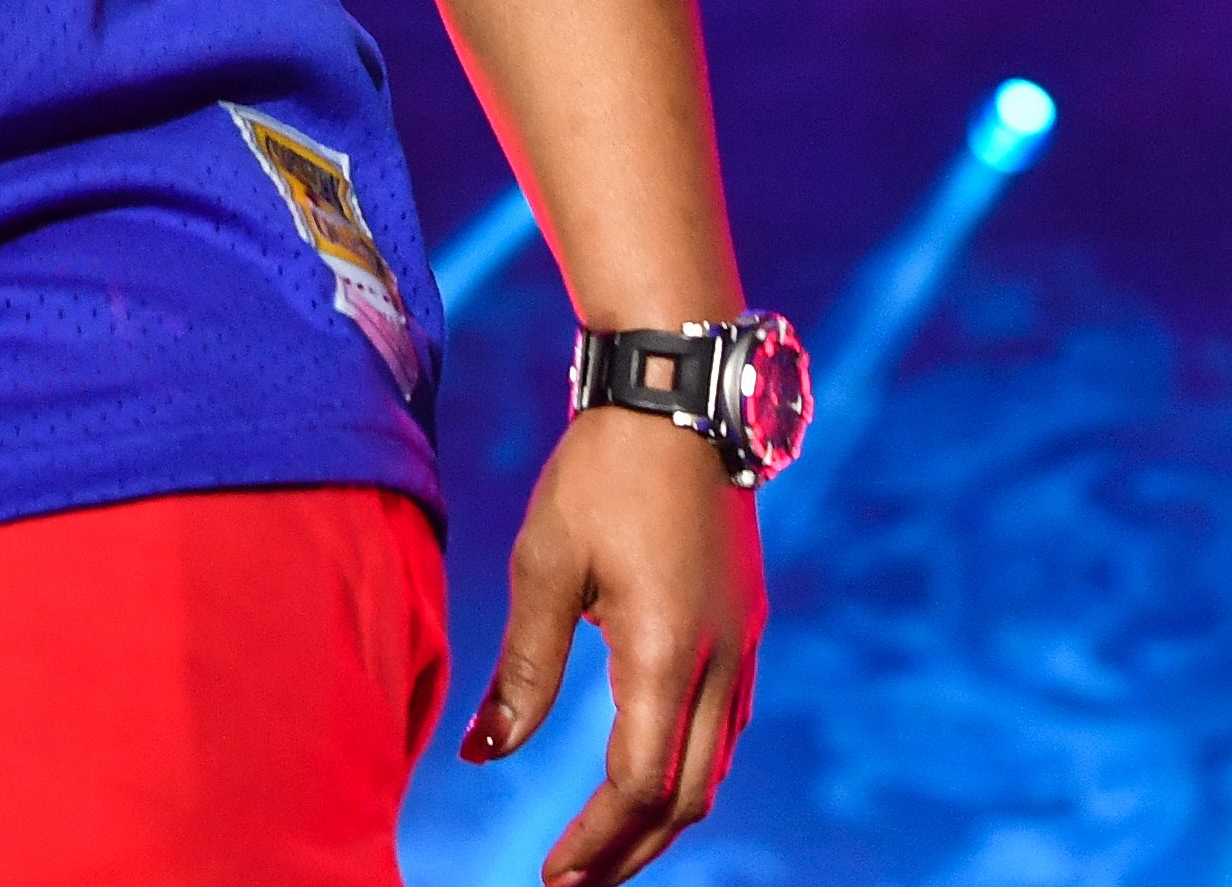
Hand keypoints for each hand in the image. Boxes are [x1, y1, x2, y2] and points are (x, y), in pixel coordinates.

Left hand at [464, 409, 765, 886]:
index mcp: (668, 655)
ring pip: (716, 765)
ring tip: (606, 841)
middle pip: (688, 796)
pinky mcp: (748, 621)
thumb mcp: (544, 567)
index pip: (638, 787)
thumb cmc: (600, 472)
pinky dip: (690, 765)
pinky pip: (729, 723)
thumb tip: (483, 754)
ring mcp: (745, 643)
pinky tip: (651, 767)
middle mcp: (722, 662)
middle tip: (575, 877)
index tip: (553, 875)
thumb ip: (523, 669)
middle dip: (632, 849)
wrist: (677, 393)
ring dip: (663, 813)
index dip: (597, 842)